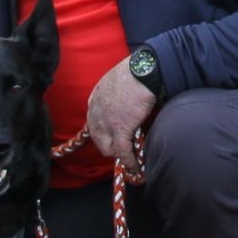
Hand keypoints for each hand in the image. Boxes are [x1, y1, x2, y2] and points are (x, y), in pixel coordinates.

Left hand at [85, 64, 156, 179]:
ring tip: (129, 158)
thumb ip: (113, 94)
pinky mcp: (121, 130)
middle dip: (109, 145)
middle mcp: (96, 114)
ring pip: (108, 148)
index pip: (94, 124)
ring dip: (118, 154)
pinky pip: (123, 151)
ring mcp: (107, 123)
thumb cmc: (134, 71)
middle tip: (123, 148)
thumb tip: (124, 102)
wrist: (143, 71)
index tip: (114, 136)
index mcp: (94, 100)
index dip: (104, 132)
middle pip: (97, 139)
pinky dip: (129, 161)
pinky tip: (135, 166)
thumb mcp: (114, 81)